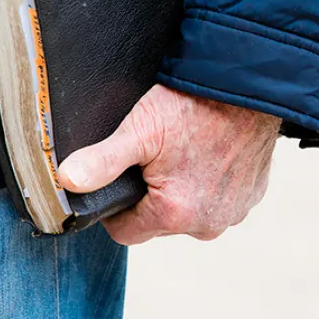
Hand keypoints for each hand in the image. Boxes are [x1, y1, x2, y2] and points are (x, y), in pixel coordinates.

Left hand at [56, 85, 280, 244]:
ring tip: (188, 151)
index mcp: (174, 215)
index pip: (126, 232)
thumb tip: (66, 183)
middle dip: (154, 196)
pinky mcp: (253, 196)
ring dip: (186, 191)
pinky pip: (222, 200)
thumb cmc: (194, 105)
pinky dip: (214, 183)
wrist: (249, 85)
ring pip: (192, 212)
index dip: (118, 207)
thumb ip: (101, 161)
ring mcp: (234, 212)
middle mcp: (207, 224)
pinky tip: (212, 152)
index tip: (126, 175)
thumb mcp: (141, 129)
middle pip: (161, 223)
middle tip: (158, 156)